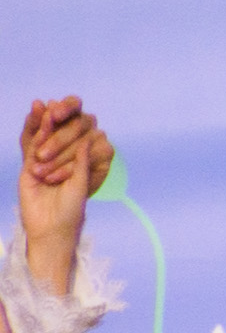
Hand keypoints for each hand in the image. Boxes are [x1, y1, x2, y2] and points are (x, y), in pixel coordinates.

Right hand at [17, 98, 106, 287]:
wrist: (49, 226)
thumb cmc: (71, 208)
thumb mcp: (80, 184)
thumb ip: (82, 163)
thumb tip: (89, 138)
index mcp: (84, 162)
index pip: (86, 141)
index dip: (84, 132)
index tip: (88, 129)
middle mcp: (66, 158)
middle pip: (66, 136)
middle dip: (64, 129)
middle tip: (60, 120)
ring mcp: (48, 158)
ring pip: (48, 136)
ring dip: (48, 121)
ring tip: (49, 105)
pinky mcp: (30, 163)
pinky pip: (31, 143)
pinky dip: (35, 128)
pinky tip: (38, 113)